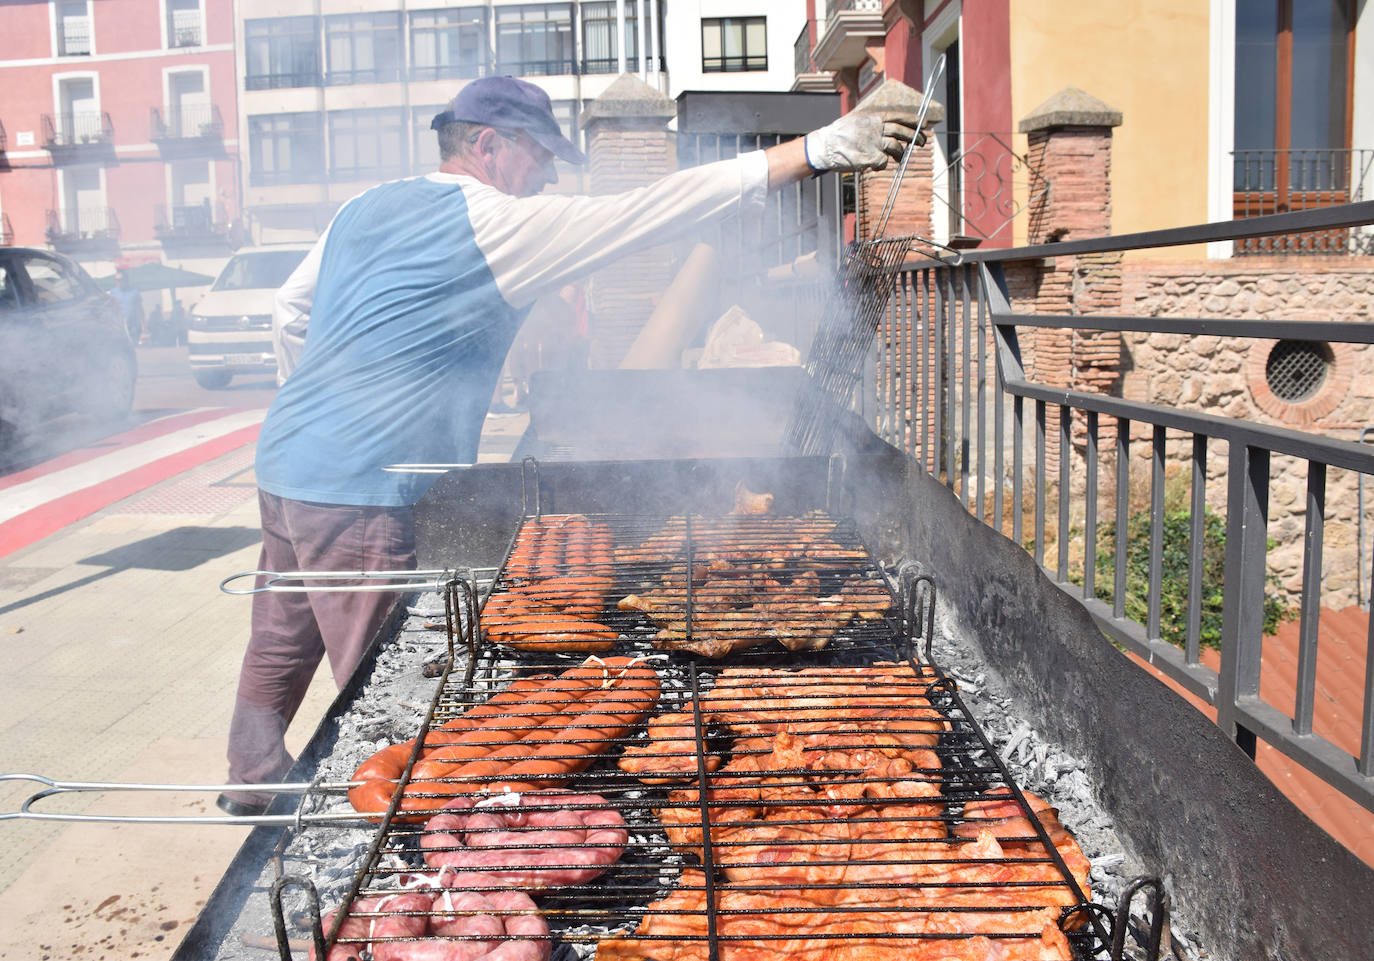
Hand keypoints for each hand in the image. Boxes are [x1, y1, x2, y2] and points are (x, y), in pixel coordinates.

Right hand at [803, 111, 923, 172]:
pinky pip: (884, 162)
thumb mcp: (857, 121)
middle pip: (903, 131)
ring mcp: (875, 143)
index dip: (913, 120)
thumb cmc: (840, 135)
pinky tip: (875, 165)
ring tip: (899, 157)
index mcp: (874, 118)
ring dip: (900, 154)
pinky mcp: (871, 157)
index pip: (899, 116)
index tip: (923, 123)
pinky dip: (883, 165)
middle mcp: (876, 128)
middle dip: (916, 137)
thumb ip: (873, 124)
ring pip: (897, 148)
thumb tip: (889, 128)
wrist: (825, 147)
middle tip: (923, 142)